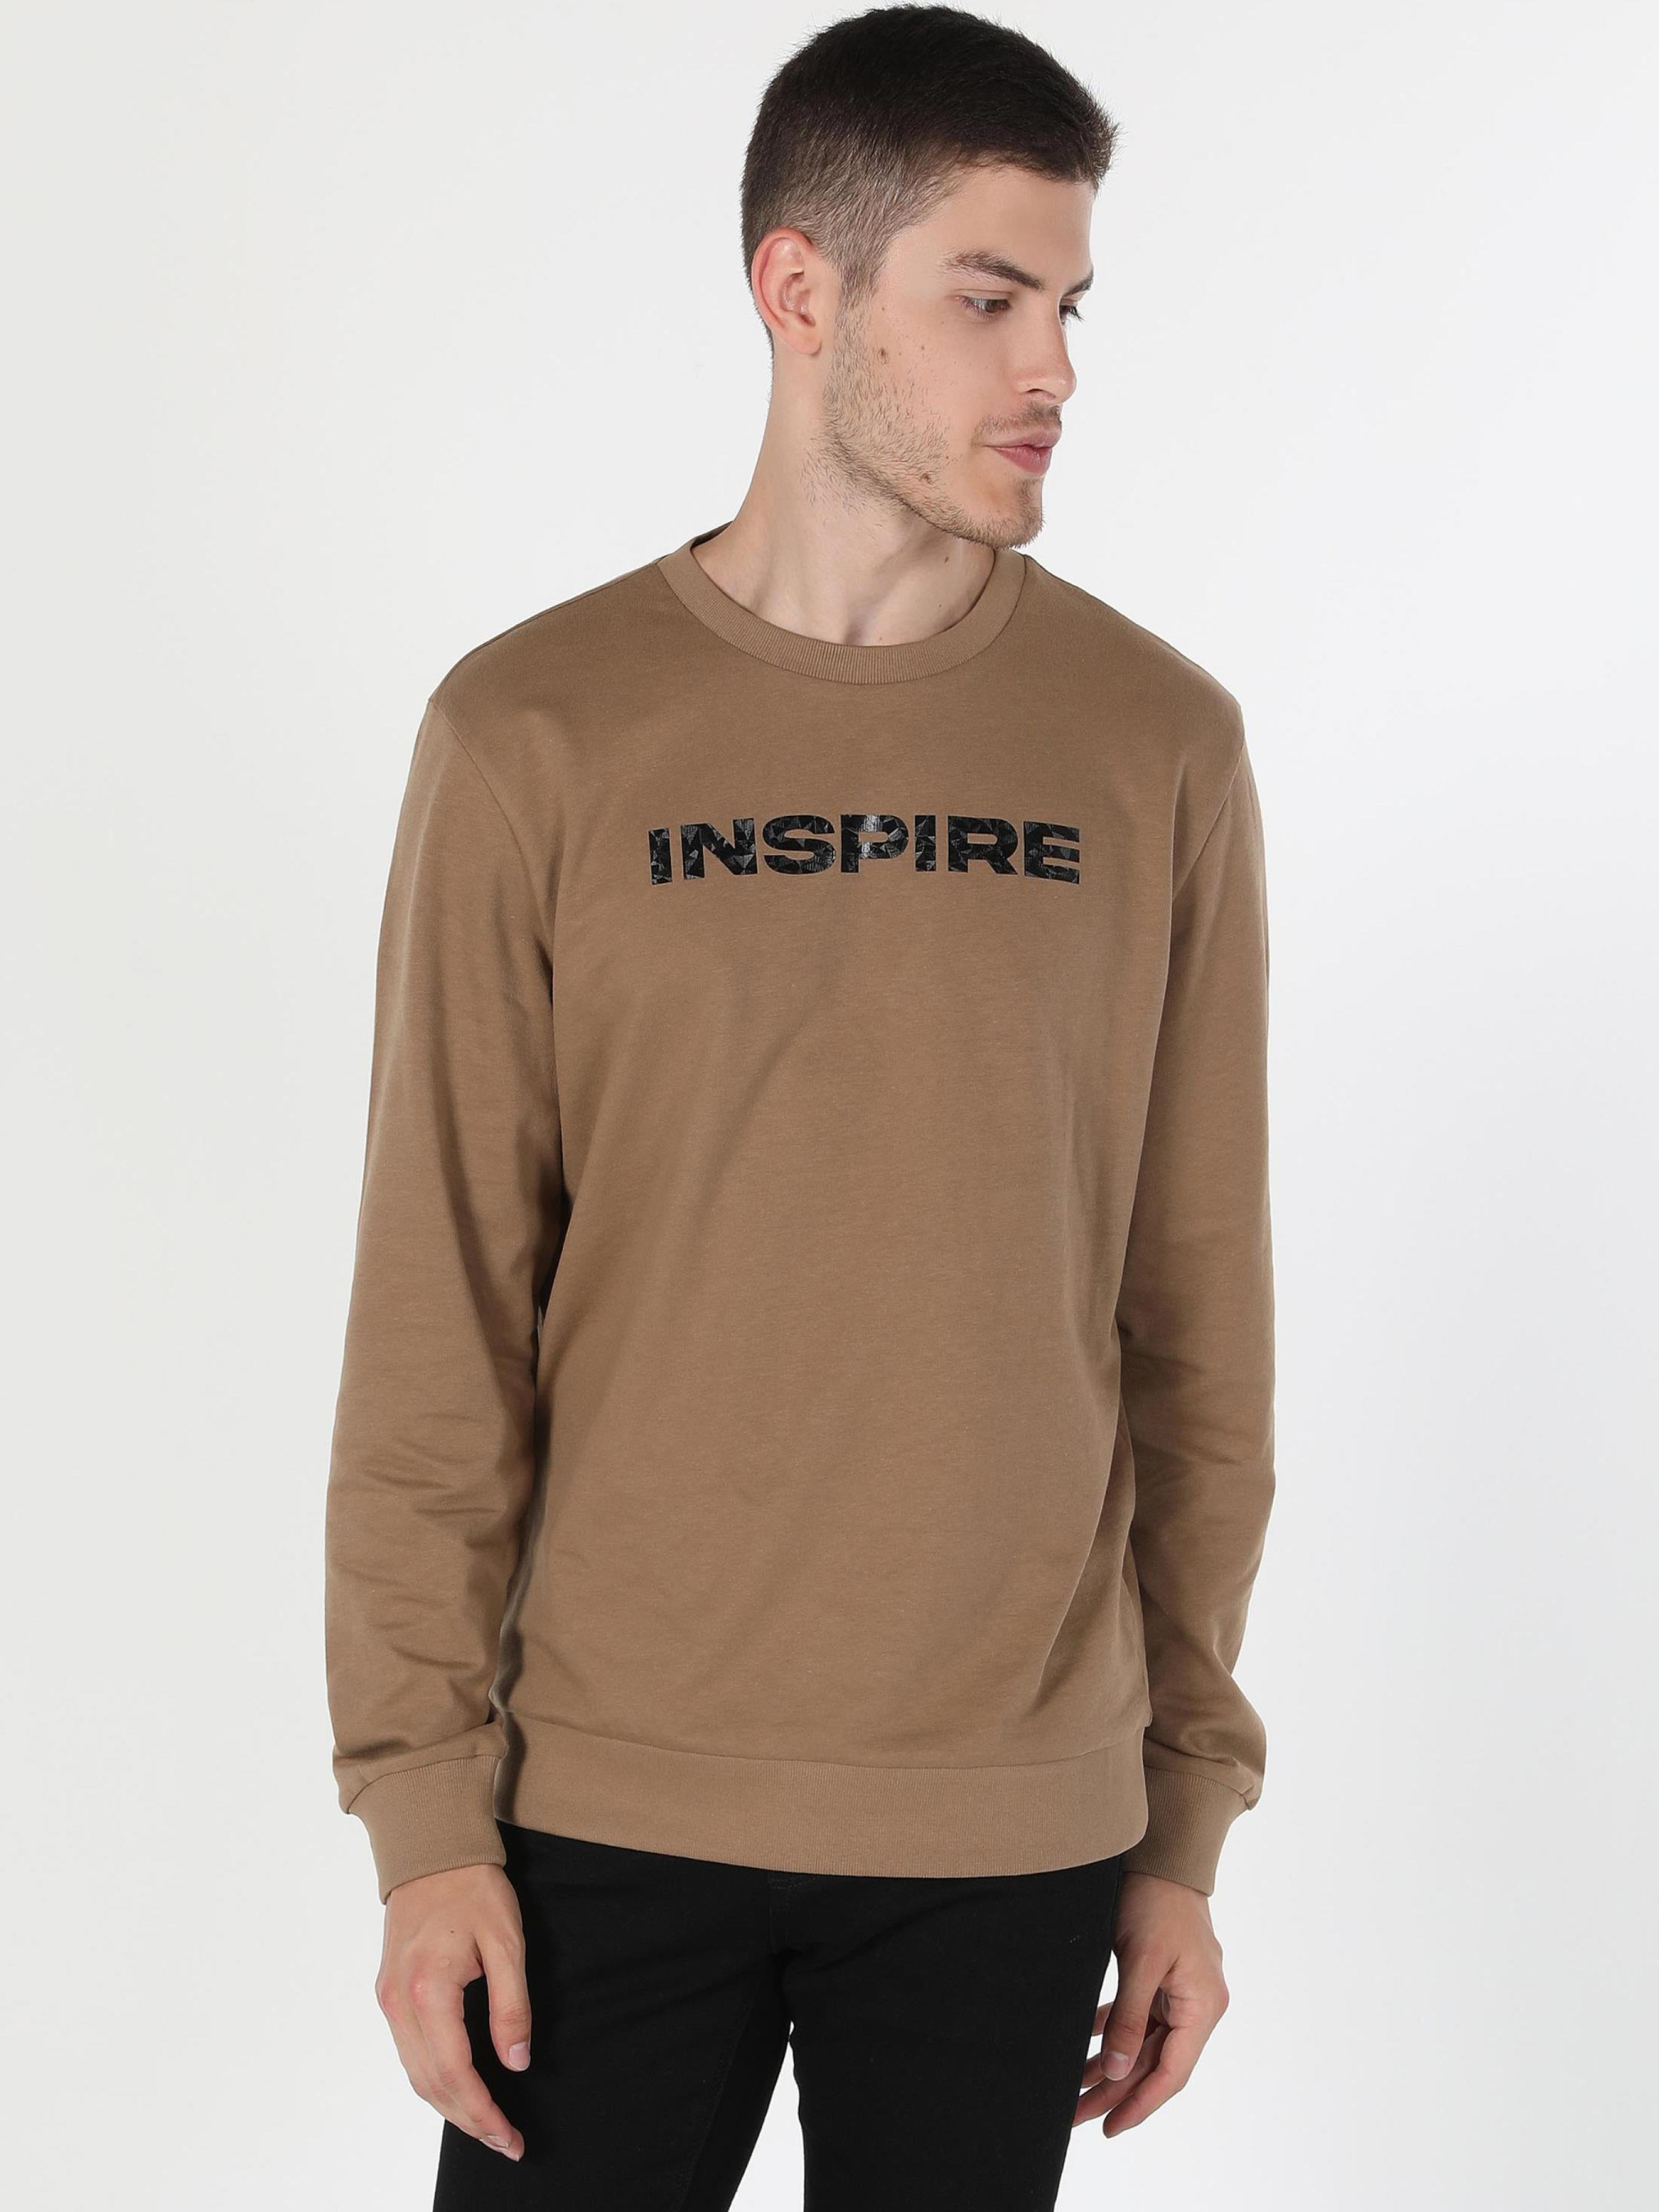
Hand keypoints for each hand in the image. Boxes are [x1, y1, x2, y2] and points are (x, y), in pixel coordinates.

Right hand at [375, 1861, 532, 2160]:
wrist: (430, 1850)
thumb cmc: (473, 1888)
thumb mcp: (507, 1941)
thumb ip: (511, 2003)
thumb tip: (515, 2061)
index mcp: (429, 1989)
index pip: (454, 2073)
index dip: (483, 2113)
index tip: (510, 2137)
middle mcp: (399, 2002)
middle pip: (430, 2084)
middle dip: (469, 2120)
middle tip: (506, 2141)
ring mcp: (388, 1999)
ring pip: (415, 2074)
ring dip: (450, 2106)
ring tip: (487, 2125)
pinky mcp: (388, 1993)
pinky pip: (408, 2053)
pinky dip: (433, 2080)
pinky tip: (459, 2088)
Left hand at [1074, 1871, 1229, 2136]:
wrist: (1163, 1853)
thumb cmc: (1156, 1900)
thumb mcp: (1141, 1961)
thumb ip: (1131, 2017)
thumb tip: (1119, 2071)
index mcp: (1203, 2006)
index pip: (1171, 2072)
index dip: (1139, 2104)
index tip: (1109, 2127)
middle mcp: (1198, 2005)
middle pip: (1155, 2062)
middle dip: (1116, 2092)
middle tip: (1076, 2117)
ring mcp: (1182, 1992)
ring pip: (1144, 2044)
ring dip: (1111, 2065)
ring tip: (1074, 2091)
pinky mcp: (1164, 1978)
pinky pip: (1139, 2018)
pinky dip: (1114, 2033)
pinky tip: (1087, 2048)